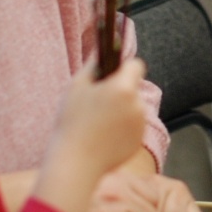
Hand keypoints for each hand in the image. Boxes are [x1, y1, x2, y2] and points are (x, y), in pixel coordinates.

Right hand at [32, 60, 147, 211]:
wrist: (75, 162)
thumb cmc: (72, 121)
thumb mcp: (77, 87)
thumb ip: (93, 65)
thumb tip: (102, 49)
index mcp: (123, 88)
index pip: (136, 65)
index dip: (125, 67)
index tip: (113, 72)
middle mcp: (137, 105)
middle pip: (134, 88)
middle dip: (121, 90)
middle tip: (98, 100)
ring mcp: (140, 124)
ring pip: (133, 107)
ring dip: (122, 109)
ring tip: (98, 121)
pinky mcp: (138, 141)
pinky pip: (132, 126)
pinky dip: (122, 127)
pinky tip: (104, 135)